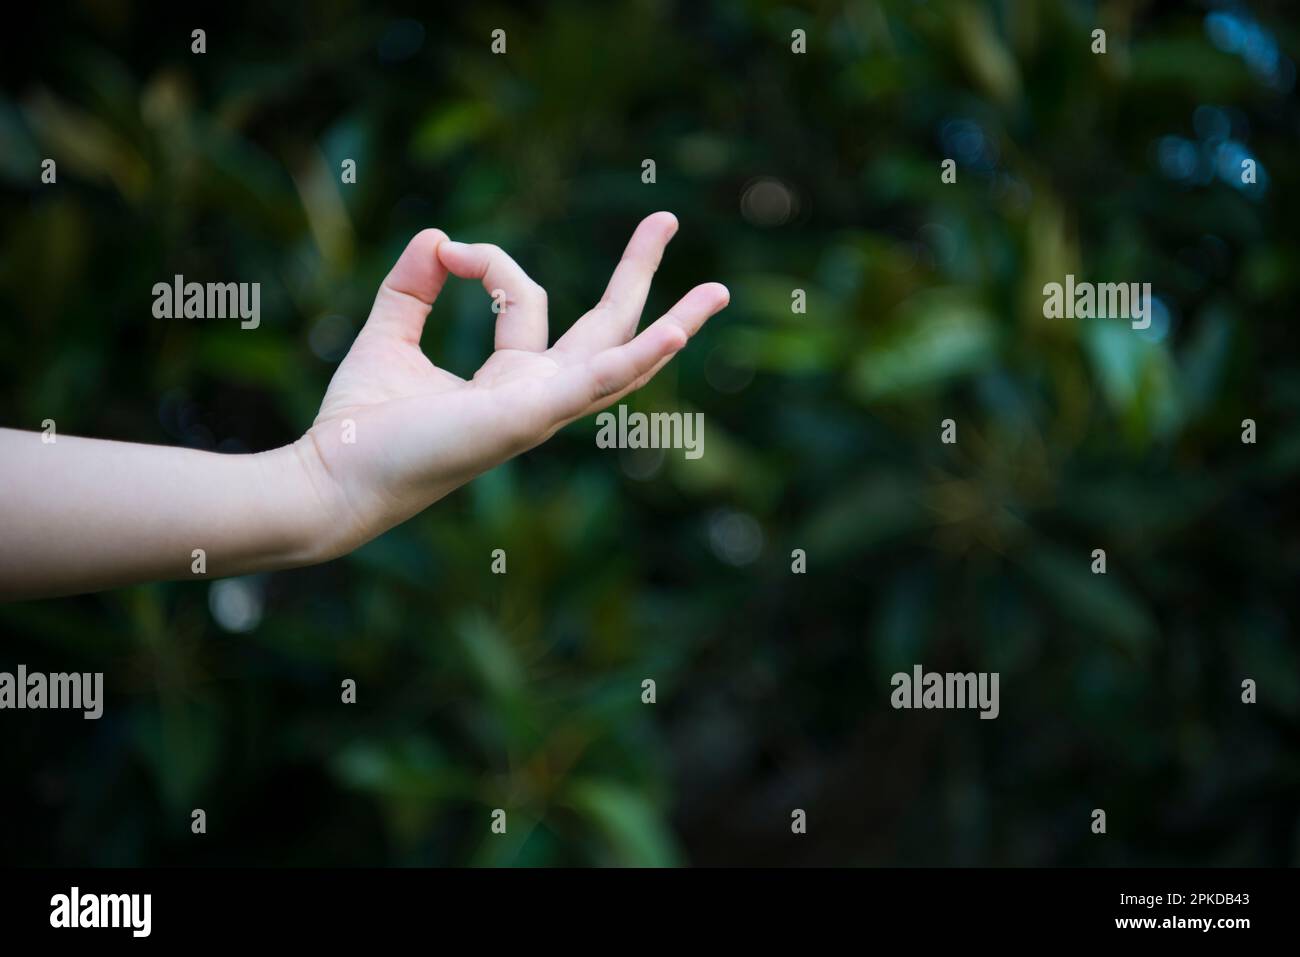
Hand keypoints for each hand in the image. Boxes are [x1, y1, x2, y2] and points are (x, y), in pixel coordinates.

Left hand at [298, 211, 729, 556]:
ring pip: (621, 359)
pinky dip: (637, 359)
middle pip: (606, 328)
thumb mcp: (388, 334)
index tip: (446, 251)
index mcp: (513, 381)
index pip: (527, 298)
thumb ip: (413, 286)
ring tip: (717, 290)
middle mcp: (538, 396)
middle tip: (667, 218)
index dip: (490, 261)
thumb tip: (438, 236)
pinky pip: (594, 383)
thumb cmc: (360, 424)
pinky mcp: (527, 417)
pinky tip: (673, 335)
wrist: (334, 475)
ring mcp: (540, 411)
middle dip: (638, 273)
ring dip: (672, 323)